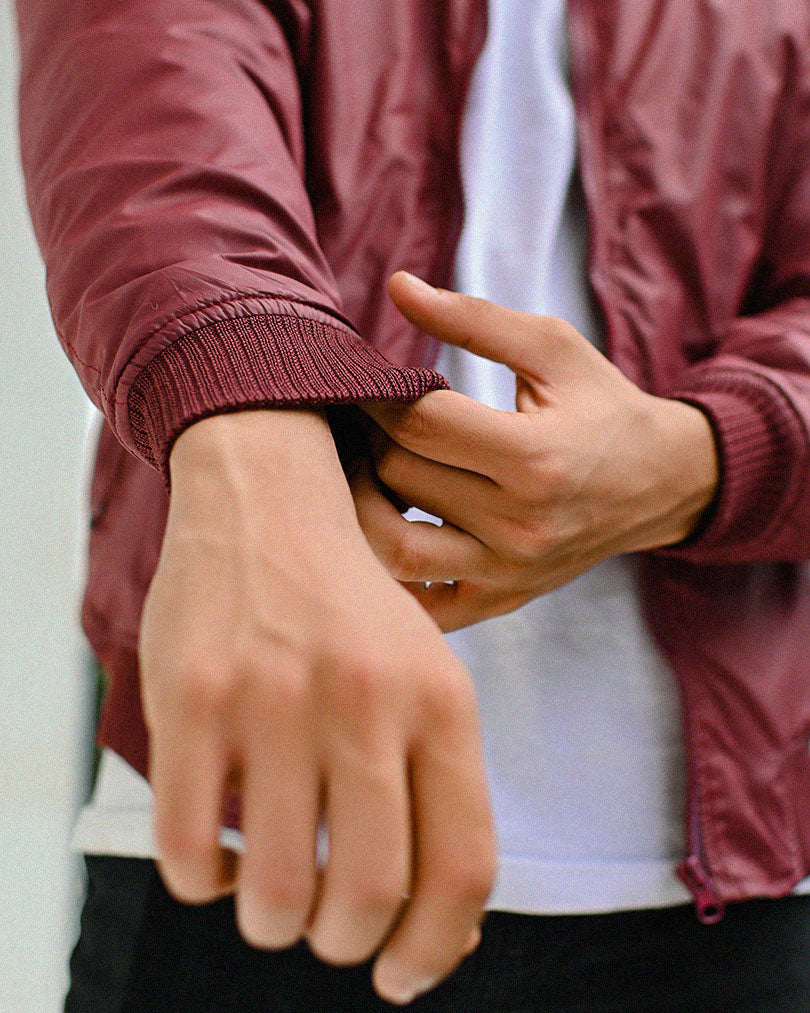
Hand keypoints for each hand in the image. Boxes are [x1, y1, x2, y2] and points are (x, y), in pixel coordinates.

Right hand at [139, 408, 495, 1005]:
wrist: (269, 504)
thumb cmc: (353, 612)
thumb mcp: (429, 677)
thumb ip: (441, 789)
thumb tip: (441, 929)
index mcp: (440, 701)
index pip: (460, 866)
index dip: (436, 949)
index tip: (402, 974)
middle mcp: (363, 702)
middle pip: (366, 894)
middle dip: (346, 944)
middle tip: (330, 933)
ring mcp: (273, 699)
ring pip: (274, 891)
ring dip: (274, 925)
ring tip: (272, 901)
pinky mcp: (191, 699)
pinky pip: (187, 851)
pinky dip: (205, 885)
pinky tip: (219, 858)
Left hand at [349, 272, 719, 631]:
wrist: (660, 483)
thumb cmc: (601, 407)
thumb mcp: (553, 348)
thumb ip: (474, 319)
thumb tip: (398, 287)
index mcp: (534, 456)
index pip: (418, 425)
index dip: (376, 396)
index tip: (366, 382)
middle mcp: (520, 523)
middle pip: (400, 478)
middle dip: (371, 441)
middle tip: (370, 421)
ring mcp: (508, 571)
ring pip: (393, 548)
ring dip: (364, 505)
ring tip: (371, 472)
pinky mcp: (502, 600)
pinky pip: (422, 604)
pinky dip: (391, 574)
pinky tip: (390, 532)